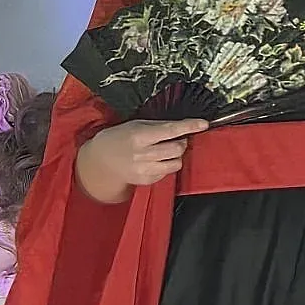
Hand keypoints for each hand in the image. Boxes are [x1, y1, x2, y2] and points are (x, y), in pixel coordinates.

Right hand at [76, 118, 208, 203]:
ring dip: (177, 155)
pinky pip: (167, 173)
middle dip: (182, 142)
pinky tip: (156, 161)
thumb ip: (158, 127)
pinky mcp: (147, 181)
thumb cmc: (119, 138)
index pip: (170, 130)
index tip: (203, 124)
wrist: (101, 161)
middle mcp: (143, 154)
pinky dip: (167, 166)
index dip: (189, 126)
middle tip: (177, 139)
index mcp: (140, 136)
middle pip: (177, 148)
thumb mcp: (135, 126)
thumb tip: (182, 127)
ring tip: (167, 150)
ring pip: (176, 163)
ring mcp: (145, 169)